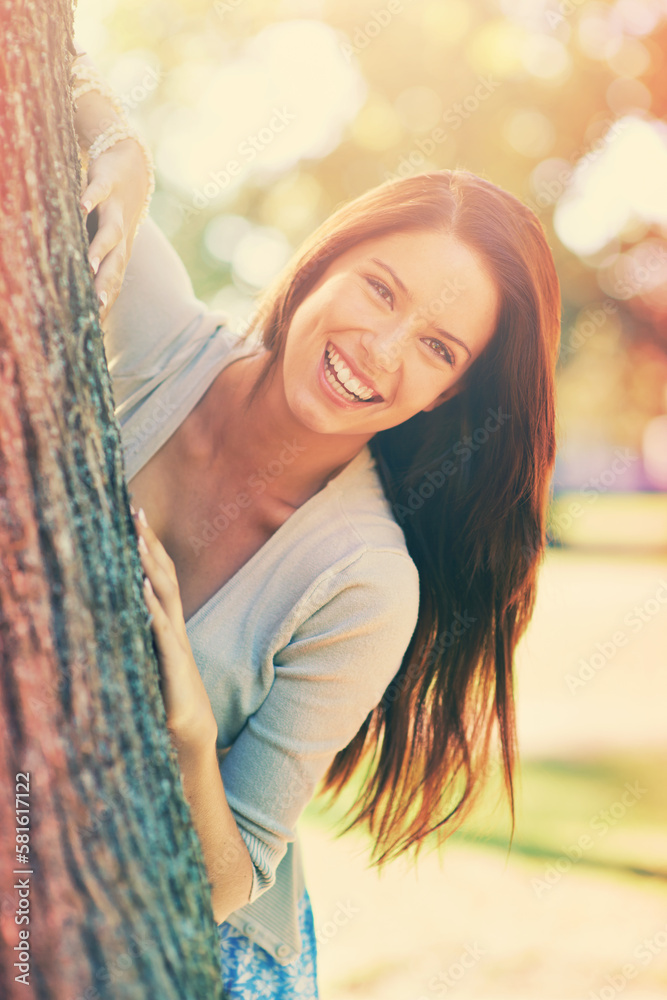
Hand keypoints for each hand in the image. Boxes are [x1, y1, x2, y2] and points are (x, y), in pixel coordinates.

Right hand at [81, 138, 149, 322]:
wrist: (132, 165)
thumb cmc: (113, 210)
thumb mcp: (106, 240)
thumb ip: (94, 264)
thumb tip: (87, 296)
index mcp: (121, 251)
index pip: (115, 283)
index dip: (107, 304)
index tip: (97, 327)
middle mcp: (122, 235)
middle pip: (116, 264)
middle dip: (106, 285)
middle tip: (97, 307)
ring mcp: (115, 209)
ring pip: (110, 233)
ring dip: (101, 248)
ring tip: (90, 265)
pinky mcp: (107, 183)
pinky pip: (99, 192)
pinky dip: (91, 198)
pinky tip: (82, 207)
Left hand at [131, 505, 217, 756]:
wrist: (191, 733)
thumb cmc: (169, 699)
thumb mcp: (153, 661)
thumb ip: (145, 638)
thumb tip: (125, 613)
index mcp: (169, 626)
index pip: (161, 578)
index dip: (151, 548)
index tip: (137, 518)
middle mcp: (175, 628)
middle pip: (165, 576)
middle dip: (150, 543)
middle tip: (136, 511)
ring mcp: (176, 643)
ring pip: (165, 596)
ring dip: (151, 567)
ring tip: (137, 539)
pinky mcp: (173, 664)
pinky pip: (162, 629)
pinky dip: (152, 607)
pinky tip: (141, 588)